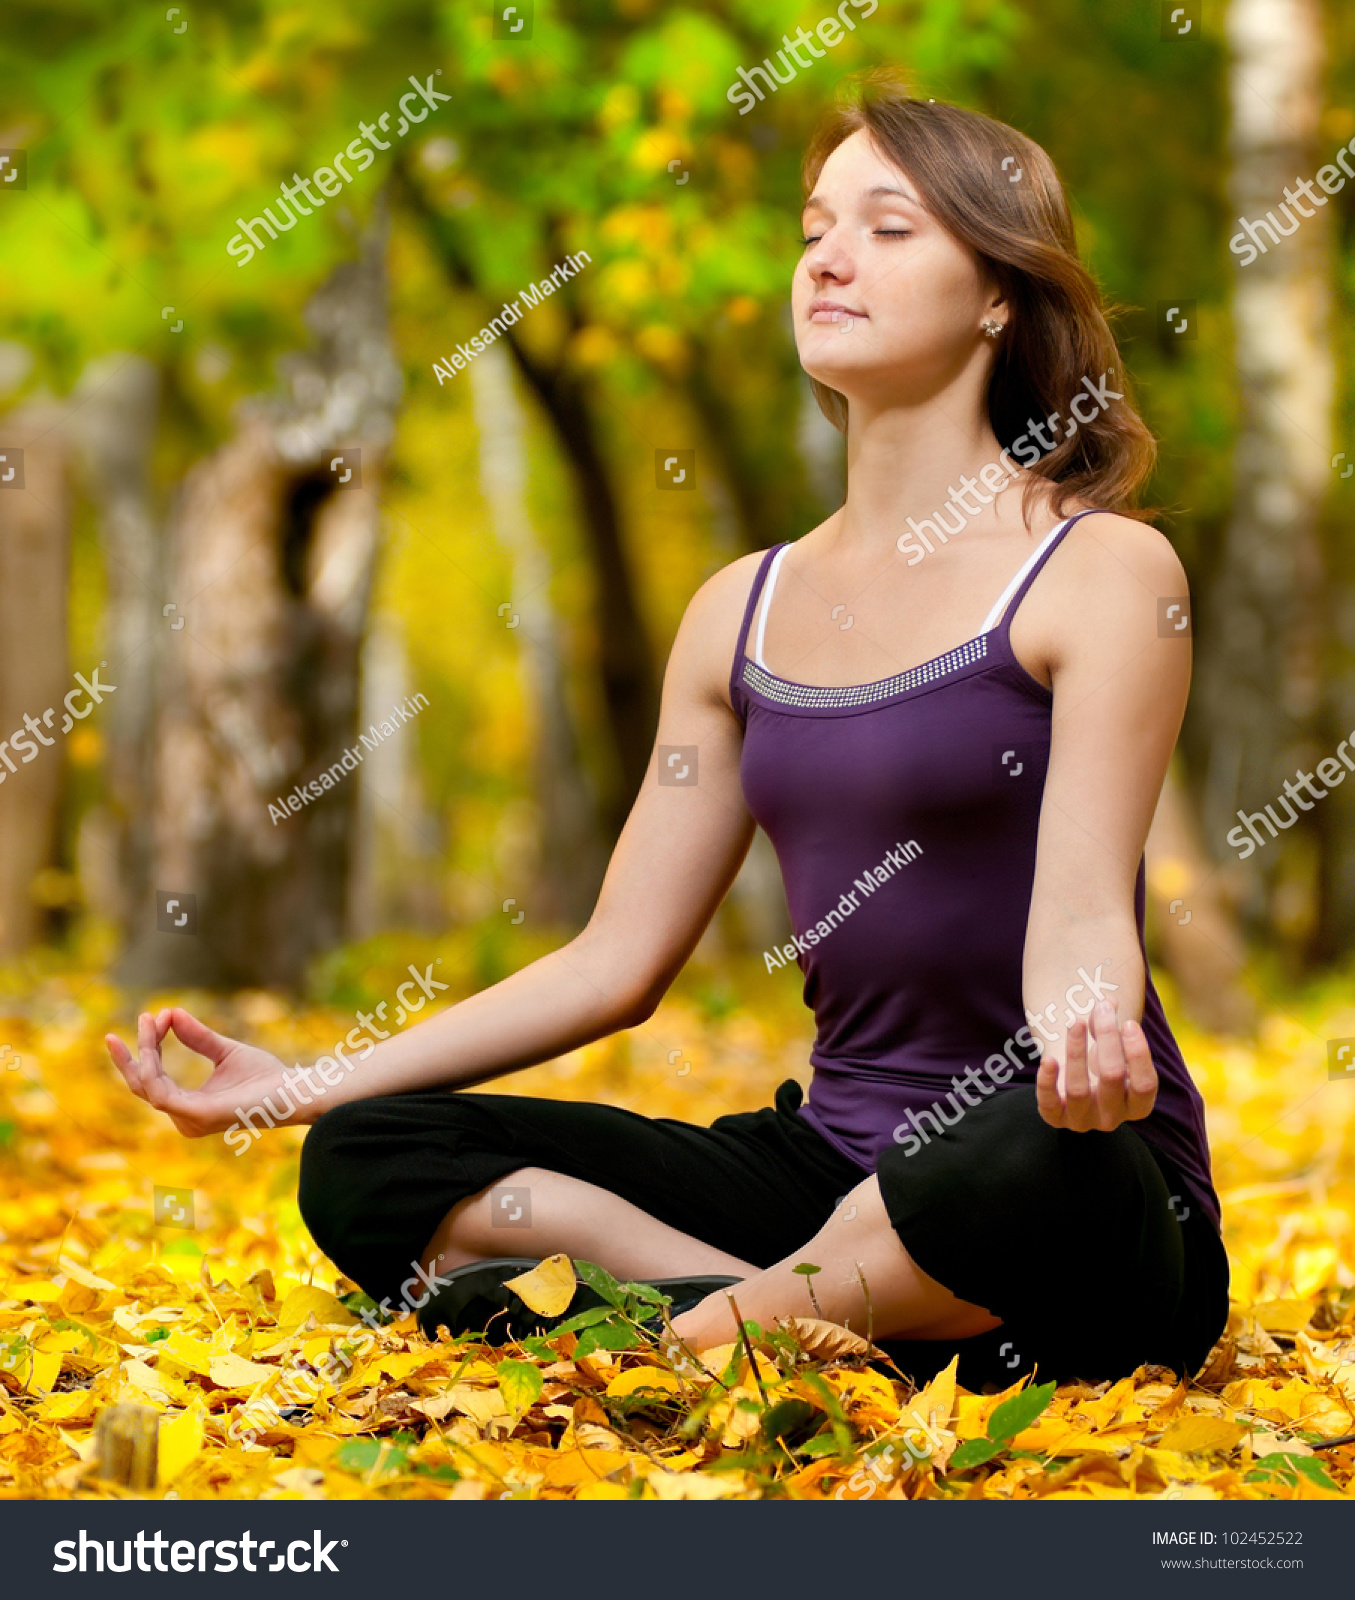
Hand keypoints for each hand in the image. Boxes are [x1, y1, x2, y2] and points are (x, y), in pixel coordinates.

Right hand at [105, 1008, 295, 1138]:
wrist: (293, 1090)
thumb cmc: (265, 1076)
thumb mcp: (224, 1050)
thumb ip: (198, 1037)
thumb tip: (170, 1012)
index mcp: (189, 1106)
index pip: (153, 1080)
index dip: (148, 1049)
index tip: (151, 1017)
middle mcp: (184, 1118)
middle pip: (143, 1085)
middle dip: (133, 1053)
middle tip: (134, 1022)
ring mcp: (189, 1120)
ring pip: (148, 1086)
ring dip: (145, 1052)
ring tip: (150, 1023)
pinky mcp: (198, 1115)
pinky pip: (160, 1093)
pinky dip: (152, 1067)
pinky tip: (154, 1044)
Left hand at [1034, 998, 1156, 1131]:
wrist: (1073, 1082)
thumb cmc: (1101, 1061)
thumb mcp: (1111, 1045)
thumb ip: (1111, 1024)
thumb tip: (1107, 1002)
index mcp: (1137, 1104)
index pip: (1145, 1084)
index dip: (1138, 1053)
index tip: (1128, 1023)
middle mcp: (1113, 1117)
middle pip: (1112, 1077)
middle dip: (1107, 1038)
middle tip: (1101, 1010)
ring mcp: (1083, 1121)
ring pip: (1079, 1089)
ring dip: (1076, 1051)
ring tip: (1075, 1022)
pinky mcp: (1056, 1118)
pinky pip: (1048, 1104)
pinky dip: (1047, 1081)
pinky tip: (1048, 1059)